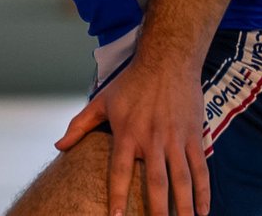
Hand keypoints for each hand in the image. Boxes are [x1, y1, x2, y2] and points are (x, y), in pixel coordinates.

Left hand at [56, 57, 209, 215]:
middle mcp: (152, 140)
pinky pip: (200, 169)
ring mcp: (175, 139)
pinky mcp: (193, 137)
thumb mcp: (101, 101)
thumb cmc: (131, 83)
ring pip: (182, 181)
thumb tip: (59, 147)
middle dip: (157, 211)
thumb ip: (79, 126)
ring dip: (184, 207)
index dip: (118, 197)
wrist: (167, 62)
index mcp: (127, 134)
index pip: (121, 172)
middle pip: (156, 183)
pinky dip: (203, 192)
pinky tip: (203, 211)